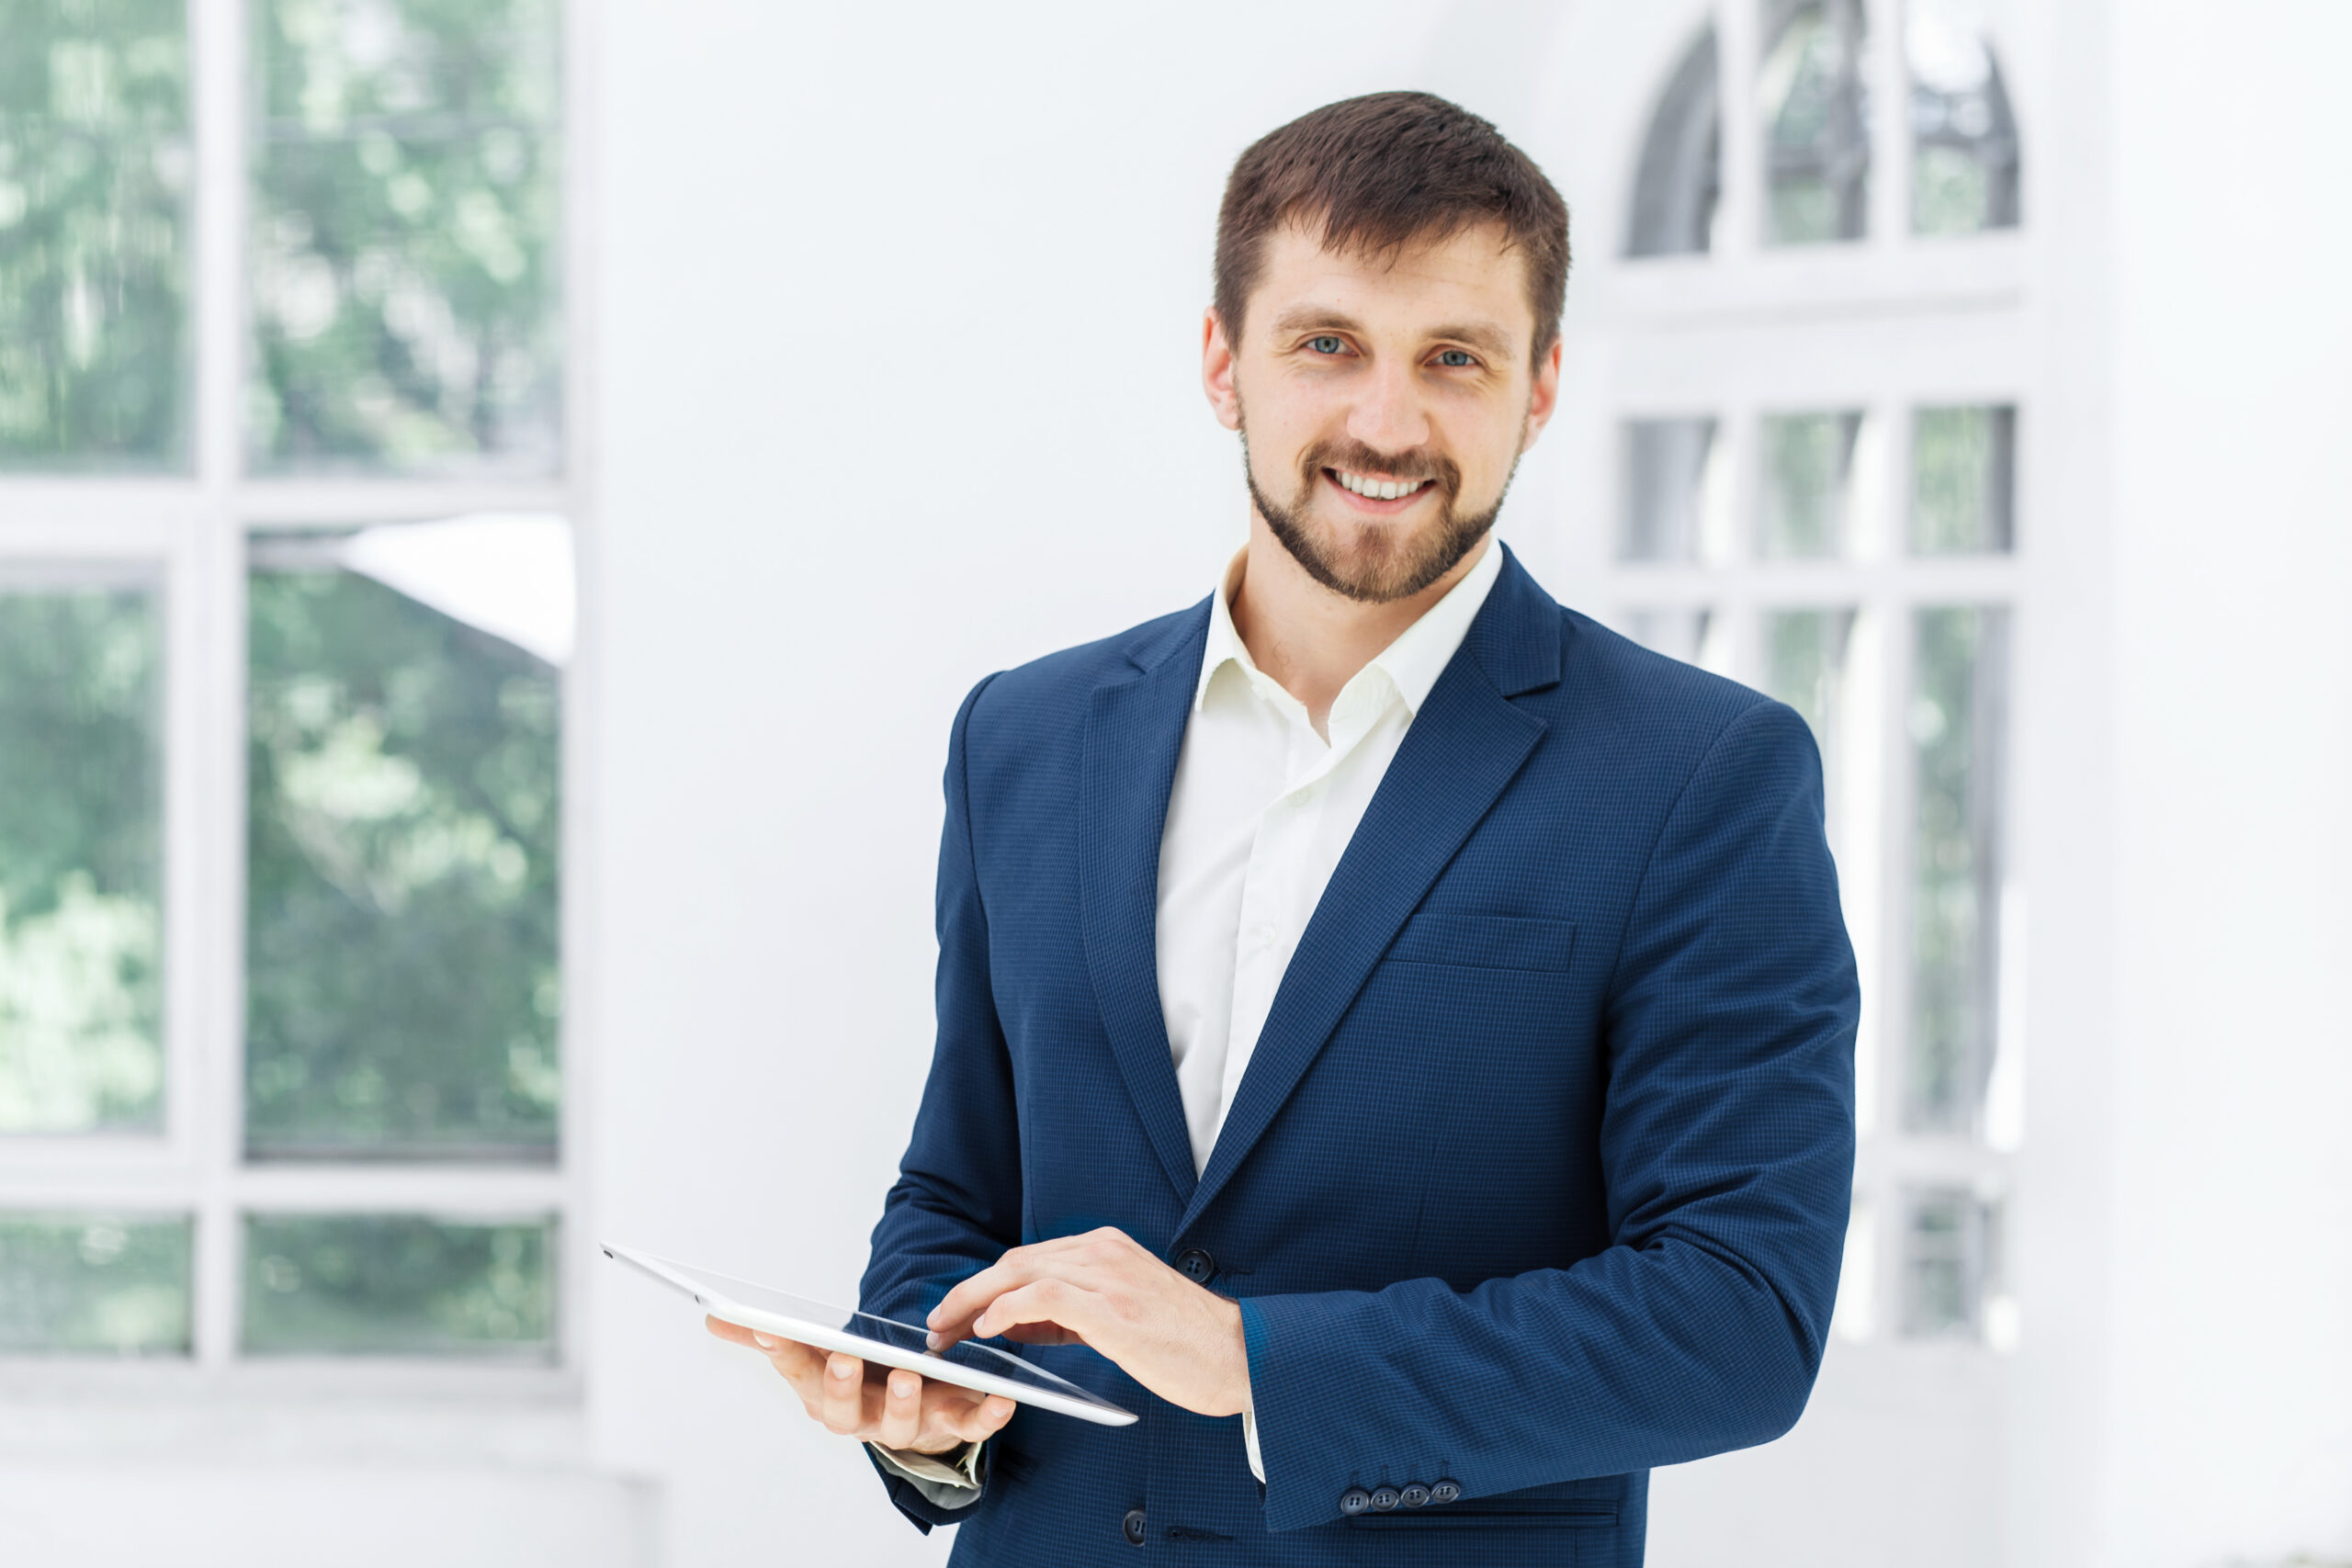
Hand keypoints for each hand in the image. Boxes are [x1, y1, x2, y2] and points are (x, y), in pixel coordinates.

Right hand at [703, 1315, 1014, 1454]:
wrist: (914, 1416)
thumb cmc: (860, 1381)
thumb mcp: (814, 1357)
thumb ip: (767, 1336)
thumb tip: (715, 1316)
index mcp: (828, 1397)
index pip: (799, 1375)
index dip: (785, 1354)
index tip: (773, 1329)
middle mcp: (865, 1418)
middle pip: (846, 1412)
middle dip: (842, 1385)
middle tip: (842, 1358)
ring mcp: (910, 1424)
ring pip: (903, 1422)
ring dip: (903, 1400)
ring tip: (907, 1372)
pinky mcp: (953, 1425)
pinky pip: (971, 1427)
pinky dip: (987, 1416)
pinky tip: (1001, 1397)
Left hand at [925, 1227, 1250, 1418]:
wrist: (1240, 1355)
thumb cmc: (1186, 1343)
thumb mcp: (1123, 1314)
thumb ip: (1073, 1311)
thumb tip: (1018, 1321)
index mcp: (1107, 1248)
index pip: (1028, 1257)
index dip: (983, 1285)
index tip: (954, 1314)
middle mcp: (1104, 1250)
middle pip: (1014, 1261)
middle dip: (966, 1292)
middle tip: (935, 1326)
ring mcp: (1109, 1275)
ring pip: (1020, 1272)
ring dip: (973, 1302)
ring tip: (946, 1332)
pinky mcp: (1113, 1308)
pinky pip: (1043, 1296)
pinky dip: (1007, 1308)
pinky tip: (986, 1329)